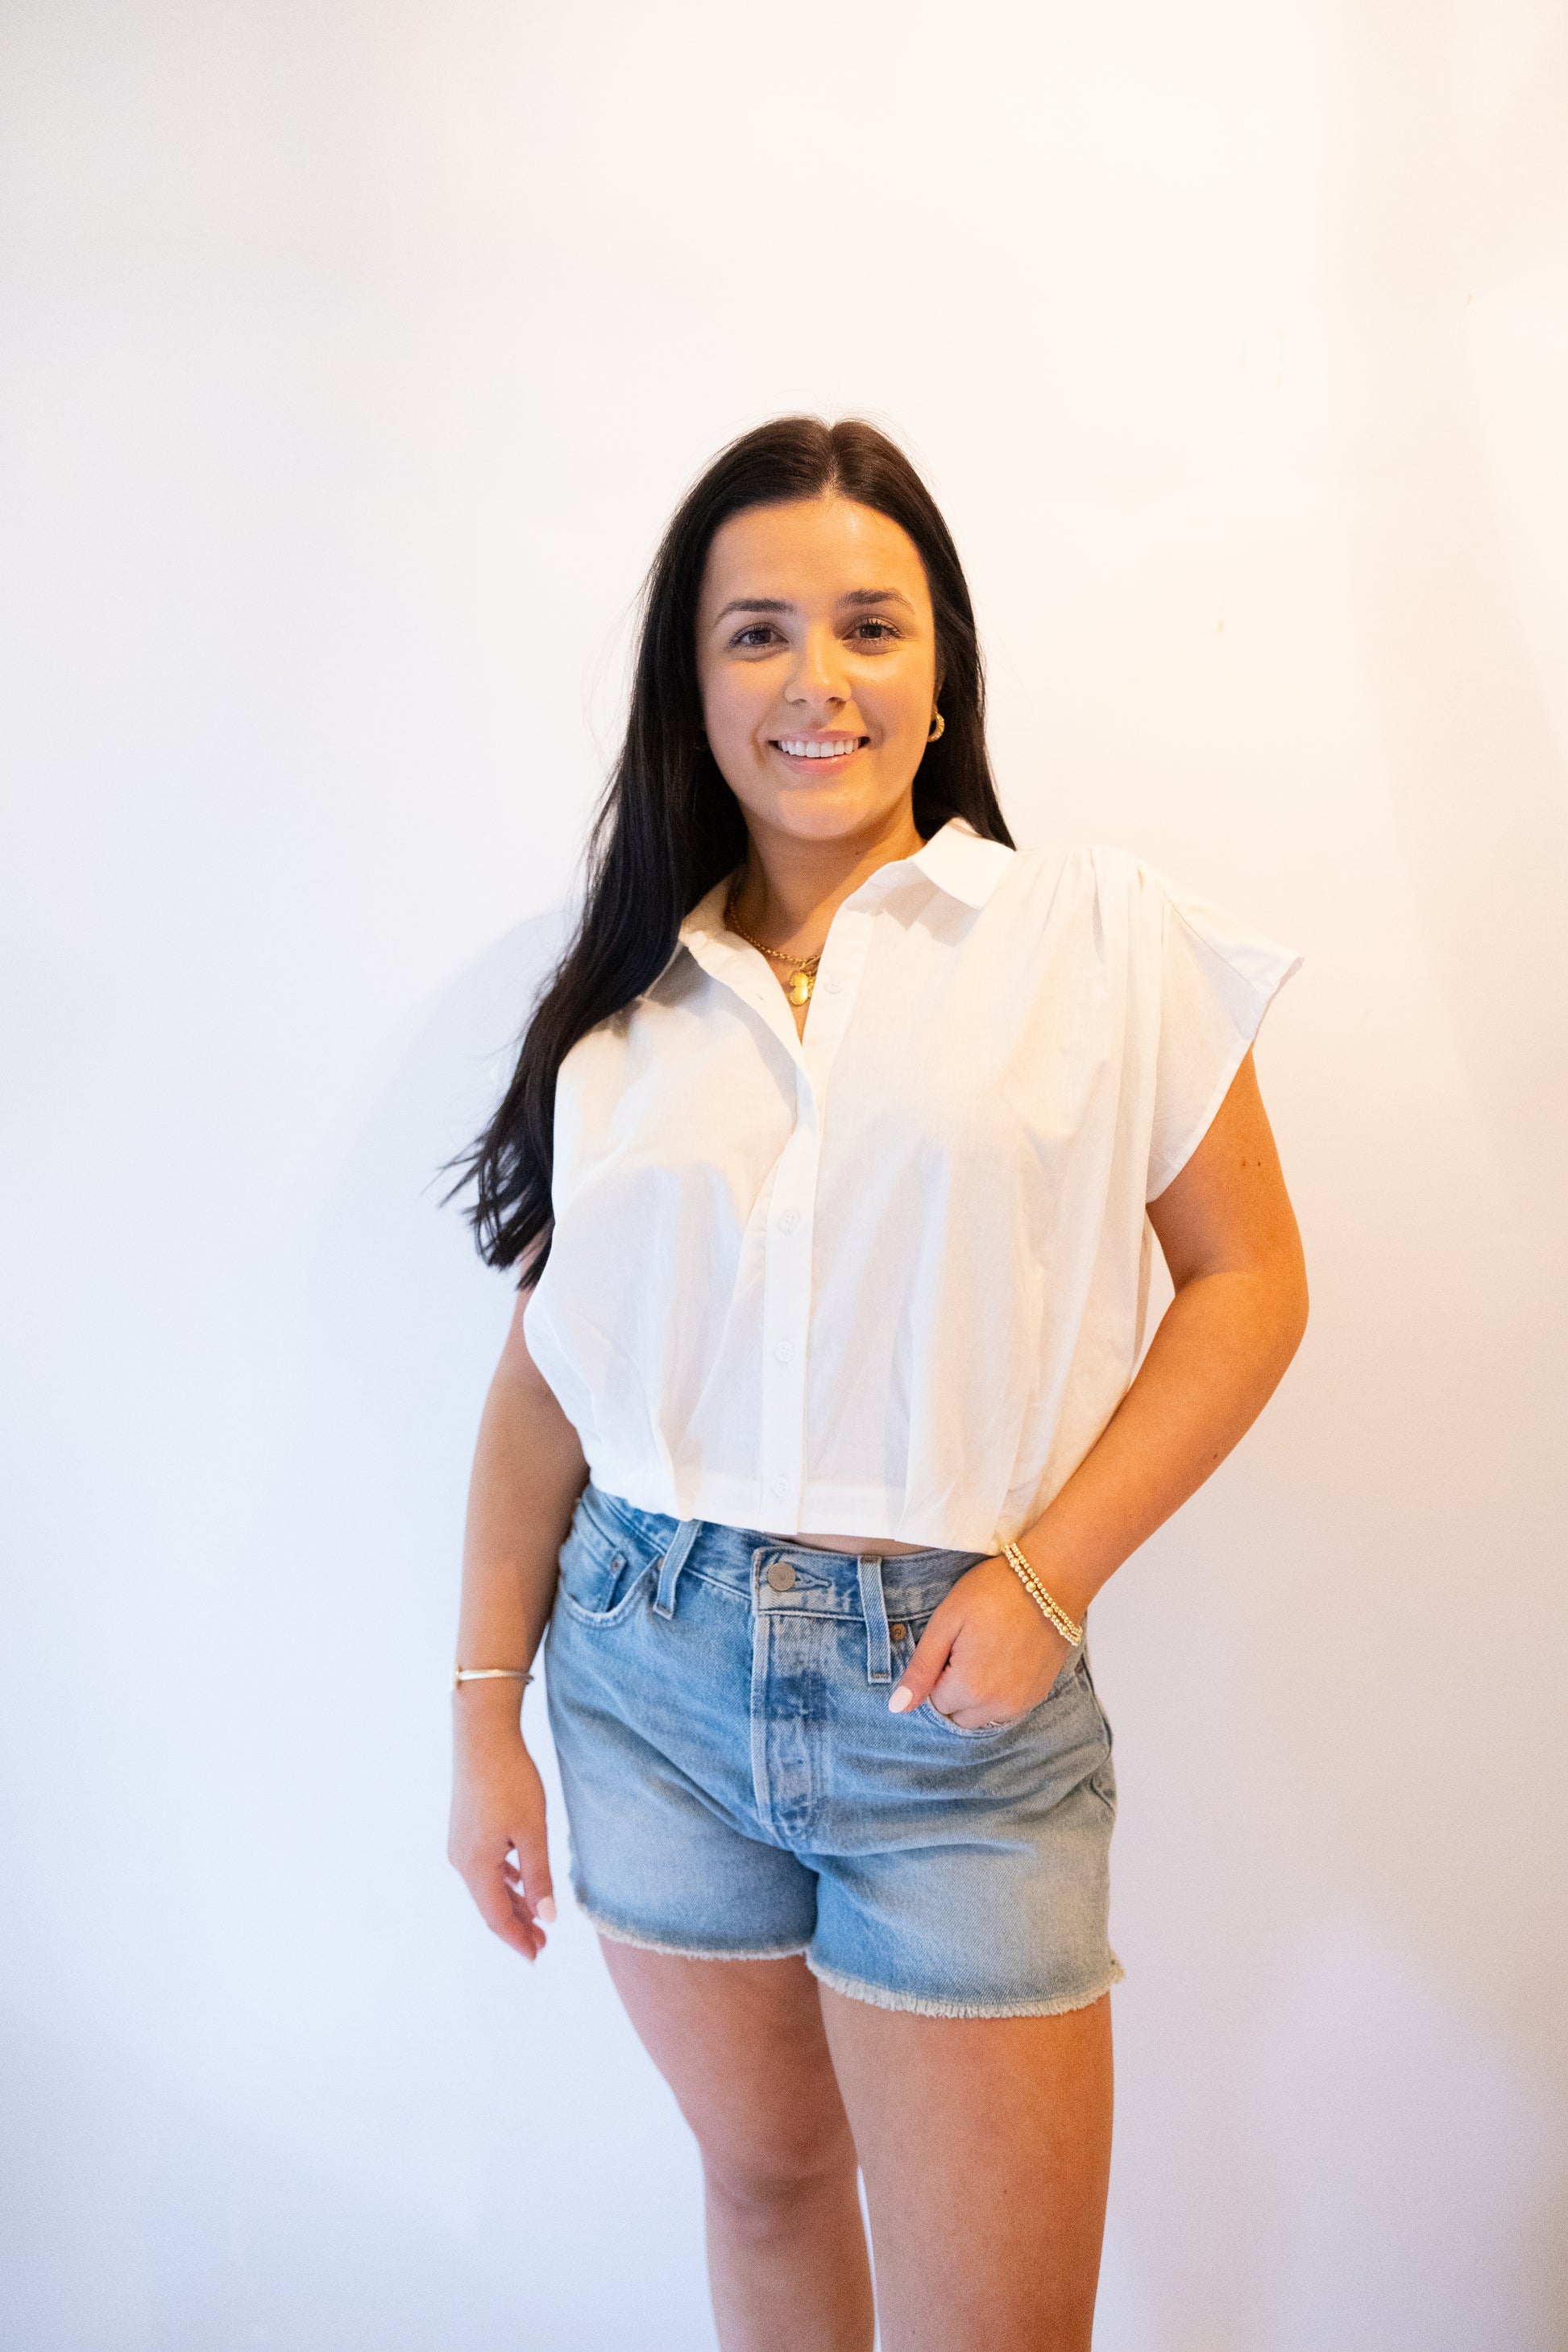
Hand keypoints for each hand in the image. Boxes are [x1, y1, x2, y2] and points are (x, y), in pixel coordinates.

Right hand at [448, 1708, 555, 1960]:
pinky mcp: (465, 1827)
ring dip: (512, 1902)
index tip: (537, 1956)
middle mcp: (461, 1860)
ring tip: (536, 1917)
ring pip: (488, 1885)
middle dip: (516, 1925)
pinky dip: (504, 1879)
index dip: (517, 1939)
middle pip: (490, 1905)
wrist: (483, 1736)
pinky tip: (518, 1880)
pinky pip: (484, 1865)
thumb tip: (547, 1918)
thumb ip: (539, 1877)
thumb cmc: (510, 1782)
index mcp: (476, 1867)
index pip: (497, 1917)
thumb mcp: (533, 1832)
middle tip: (542, 1943)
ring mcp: (460, 1843)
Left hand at [889, 1555, 1073, 1728]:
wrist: (1052, 1578)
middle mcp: (998, 1706)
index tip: (952, 1644)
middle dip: (955, 1688)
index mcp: (970, 1689)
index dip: (937, 1672)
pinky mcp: (1039, 1694)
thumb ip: (921, 1669)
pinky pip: (1006, 1708)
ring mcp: (1022, 1703)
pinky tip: (1004, 1658)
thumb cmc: (993, 1592)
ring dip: (977, 1694)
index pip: (935, 1702)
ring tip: (987, 1651)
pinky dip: (999, 1692)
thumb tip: (898, 1708)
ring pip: (982, 1715)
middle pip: (958, 1713)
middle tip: (968, 1647)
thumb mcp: (946, 1622)